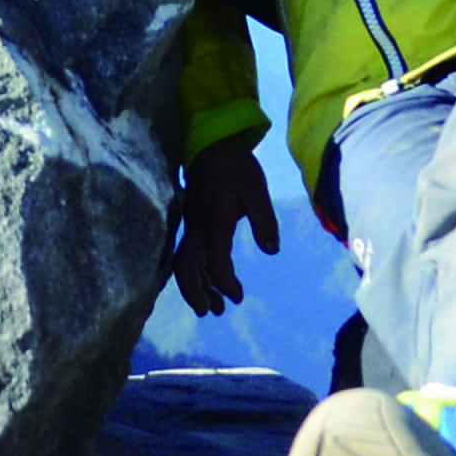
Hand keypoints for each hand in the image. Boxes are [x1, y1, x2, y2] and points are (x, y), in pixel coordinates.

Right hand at [168, 136, 281, 315]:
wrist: (210, 143)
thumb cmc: (236, 166)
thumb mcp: (256, 189)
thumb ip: (263, 220)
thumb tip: (271, 249)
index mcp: (214, 222)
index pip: (215, 261)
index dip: (225, 282)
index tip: (238, 297)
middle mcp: (197, 228)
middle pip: (186, 267)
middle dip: (196, 293)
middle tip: (211, 312)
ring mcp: (191, 225)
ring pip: (183, 263)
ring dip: (194, 286)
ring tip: (210, 306)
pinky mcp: (191, 222)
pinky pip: (185, 253)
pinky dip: (193, 272)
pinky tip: (204, 280)